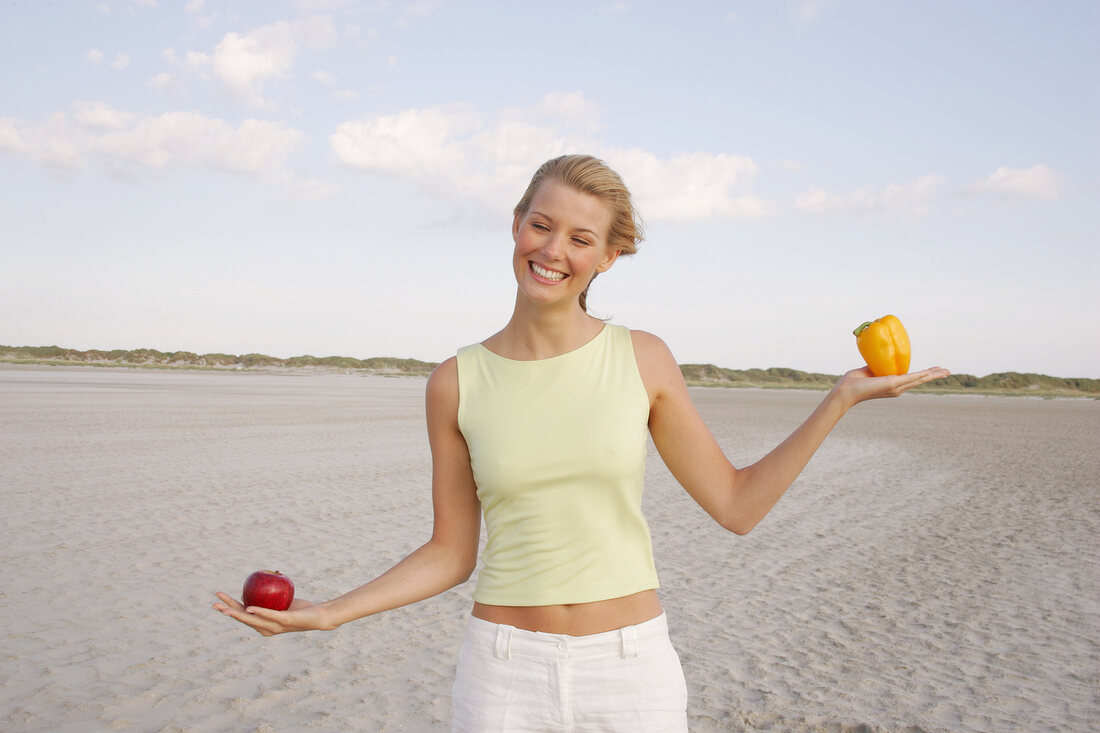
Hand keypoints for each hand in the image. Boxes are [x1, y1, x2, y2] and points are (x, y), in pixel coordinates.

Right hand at [212, 592, 333, 635]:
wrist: (318, 616)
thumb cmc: (300, 608)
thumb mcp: (281, 601)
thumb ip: (270, 597)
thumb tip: (258, 583)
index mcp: (263, 624)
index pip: (243, 615)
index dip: (229, 609)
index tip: (217, 601)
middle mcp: (266, 628)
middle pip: (243, 619)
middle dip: (227, 611)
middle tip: (213, 604)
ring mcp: (275, 626)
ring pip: (252, 620)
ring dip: (238, 614)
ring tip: (225, 609)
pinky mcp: (285, 621)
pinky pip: (270, 615)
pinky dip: (259, 612)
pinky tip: (250, 608)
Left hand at [833, 365, 950, 407]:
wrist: (847, 389)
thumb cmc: (854, 381)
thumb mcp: (868, 370)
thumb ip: (877, 366)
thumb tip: (879, 358)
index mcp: (892, 385)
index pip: (911, 379)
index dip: (923, 375)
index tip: (933, 371)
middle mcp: (896, 388)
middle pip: (920, 380)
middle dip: (934, 375)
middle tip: (947, 371)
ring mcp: (896, 387)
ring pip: (920, 379)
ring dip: (933, 375)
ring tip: (946, 371)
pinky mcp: (893, 384)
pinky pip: (913, 377)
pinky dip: (925, 374)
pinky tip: (934, 372)